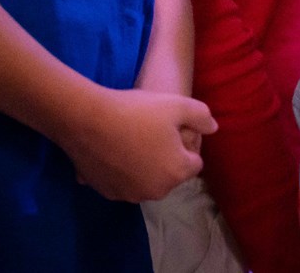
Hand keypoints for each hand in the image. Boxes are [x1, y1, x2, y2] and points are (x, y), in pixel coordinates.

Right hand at [59, 86, 216, 202]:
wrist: (86, 118)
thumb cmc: (137, 111)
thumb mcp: (179, 104)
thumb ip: (203, 117)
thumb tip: (213, 128)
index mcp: (177, 172)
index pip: (194, 162)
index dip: (186, 144)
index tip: (172, 130)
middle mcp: (155, 191)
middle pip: (170, 174)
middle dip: (167, 158)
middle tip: (152, 133)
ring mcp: (128, 195)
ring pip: (146, 180)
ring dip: (145, 166)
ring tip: (132, 140)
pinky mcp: (105, 192)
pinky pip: (122, 181)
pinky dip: (122, 171)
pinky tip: (114, 150)